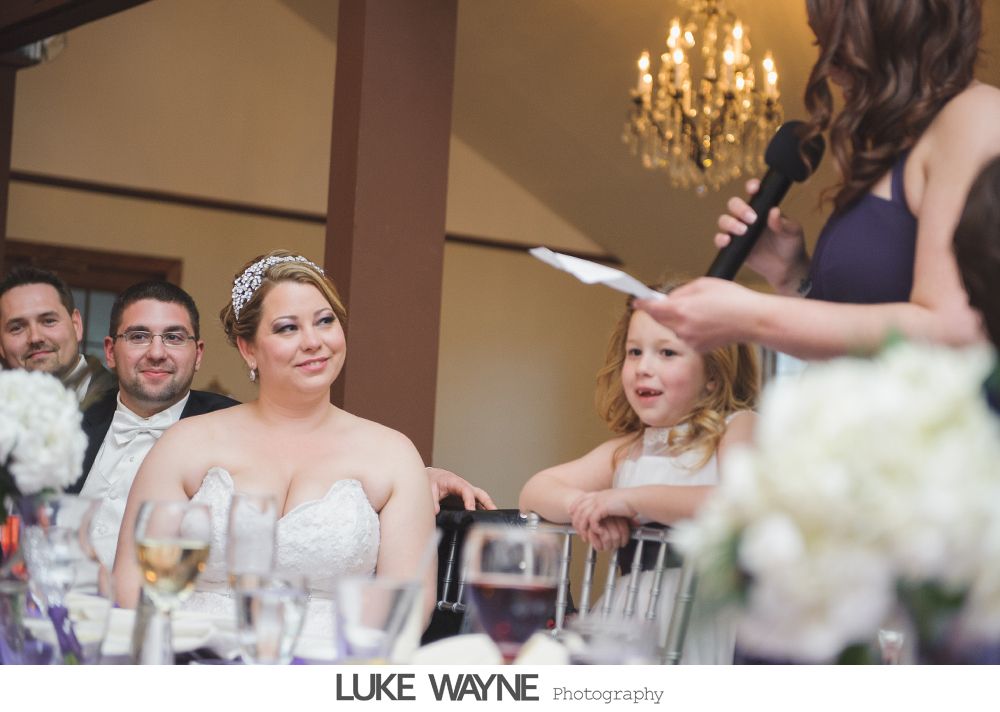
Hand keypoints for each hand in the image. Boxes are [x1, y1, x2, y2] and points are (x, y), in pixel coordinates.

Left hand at [426, 467, 496, 513]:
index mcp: (456, 482)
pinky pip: (477, 502)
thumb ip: (433, 500)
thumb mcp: (430, 489)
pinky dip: (483, 508)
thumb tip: (435, 511)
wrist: (433, 476)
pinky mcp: (466, 497)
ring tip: (495, 517)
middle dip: (487, 502)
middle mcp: (464, 486)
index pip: (466, 491)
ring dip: (488, 506)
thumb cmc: (433, 480)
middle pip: (479, 493)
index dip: (470, 500)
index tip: (471, 510)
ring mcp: (467, 491)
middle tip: (493, 512)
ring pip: (481, 497)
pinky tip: (485, 516)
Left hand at [569, 490, 635, 550]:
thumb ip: (610, 506)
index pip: (582, 498)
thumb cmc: (631, 502)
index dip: (575, 505)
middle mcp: (598, 496)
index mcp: (600, 494)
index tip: (570, 512)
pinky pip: (592, 519)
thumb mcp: (617, 503)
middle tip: (576, 530)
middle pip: (579, 507)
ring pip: (583, 515)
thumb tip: (610, 512)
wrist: (637, 499)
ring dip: (583, 528)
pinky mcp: (603, 508)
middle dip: (576, 520)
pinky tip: (598, 533)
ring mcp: (599, 501)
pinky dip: (593, 528)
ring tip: (585, 537)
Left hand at [634, 277, 761, 351]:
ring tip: (702, 311)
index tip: (636, 301)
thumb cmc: (732, 299)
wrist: (752, 320)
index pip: (651, 308)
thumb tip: (670, 299)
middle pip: (661, 319)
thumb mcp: (702, 285)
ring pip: (674, 328)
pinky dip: (691, 329)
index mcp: (681, 310)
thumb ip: (681, 292)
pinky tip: (708, 322)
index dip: (642, 304)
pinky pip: (687, 336)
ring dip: (680, 319)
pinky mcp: (699, 348)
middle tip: (678, 302)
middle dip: (664, 310)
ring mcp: (690, 340)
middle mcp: (682, 328)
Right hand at [714, 178, 808, 292]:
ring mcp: (739, 232)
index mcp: (763, 209)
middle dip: (740, 208)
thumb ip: (783, 223)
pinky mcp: (733, 247)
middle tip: (752, 219)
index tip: (754, 189)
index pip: (754, 193)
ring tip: (743, 231)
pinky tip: (728, 241)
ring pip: (724, 220)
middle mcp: (748, 218)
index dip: (751, 187)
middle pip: (734, 205)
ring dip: (730, 223)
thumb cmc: (791, 245)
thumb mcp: (793, 232)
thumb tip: (774, 211)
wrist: (787, 268)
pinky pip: (720, 240)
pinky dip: (720, 239)